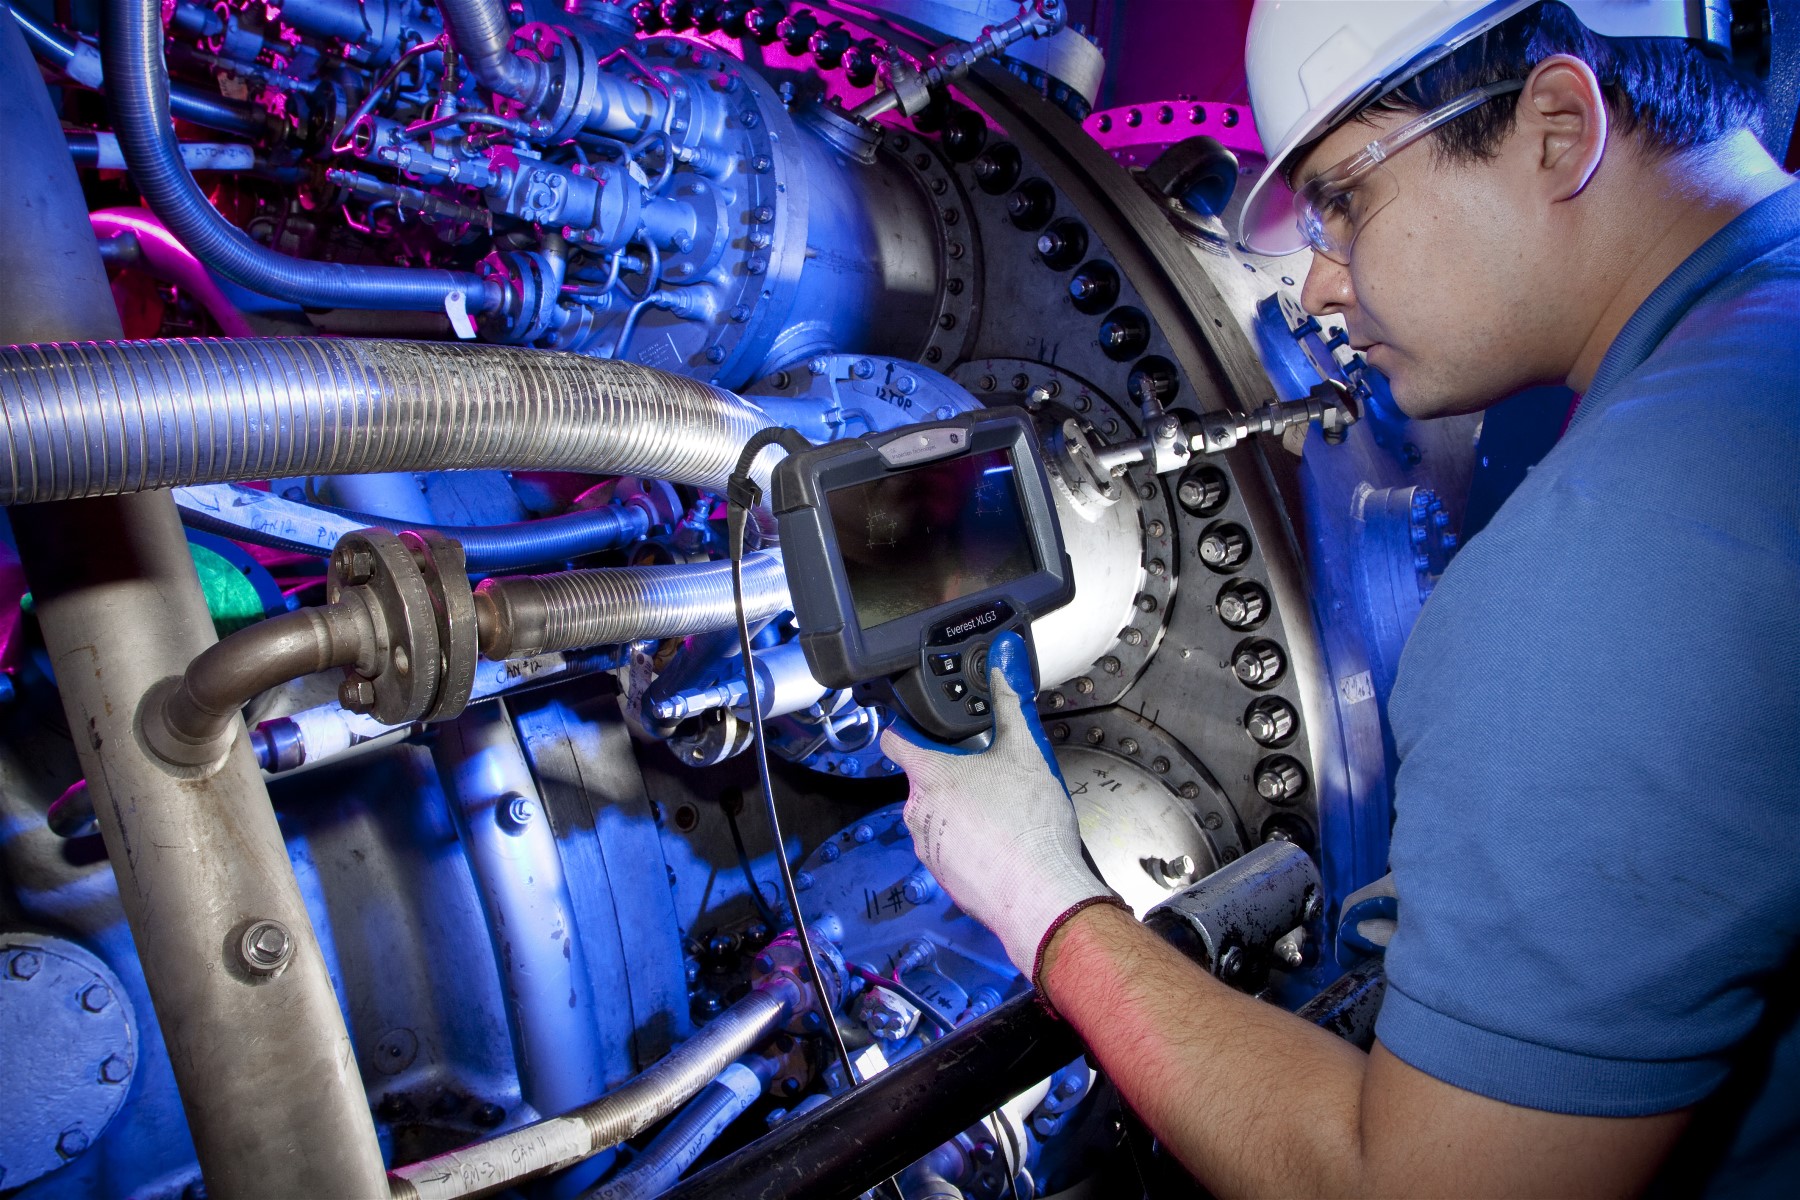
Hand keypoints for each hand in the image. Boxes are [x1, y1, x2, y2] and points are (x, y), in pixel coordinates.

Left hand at [880, 631, 1120, 981]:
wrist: (1041, 895)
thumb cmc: (1031, 827)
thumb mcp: (1026, 749)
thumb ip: (1011, 699)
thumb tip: (1005, 657)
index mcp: (930, 775)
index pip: (895, 739)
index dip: (905, 725)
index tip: (916, 723)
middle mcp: (917, 811)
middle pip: (924, 779)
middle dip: (952, 773)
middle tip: (989, 774)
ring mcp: (926, 846)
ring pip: (936, 814)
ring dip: (960, 809)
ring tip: (1001, 811)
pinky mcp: (941, 876)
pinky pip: (947, 846)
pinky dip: (967, 841)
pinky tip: (1000, 841)